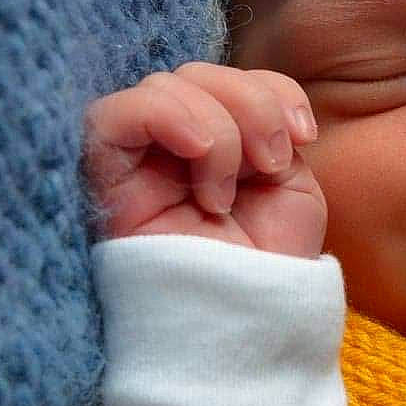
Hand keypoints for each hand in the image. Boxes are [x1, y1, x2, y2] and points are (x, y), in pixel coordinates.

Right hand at [83, 63, 327, 256]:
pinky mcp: (101, 183)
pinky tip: (199, 155)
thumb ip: (271, 129)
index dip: (271, 89)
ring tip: (226, 190)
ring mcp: (134, 164)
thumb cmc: (267, 270)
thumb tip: (254, 98)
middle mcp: (169, 149)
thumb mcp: (290, 187)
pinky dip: (165, 115)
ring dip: (216, 122)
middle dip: (249, 105)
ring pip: (161, 86)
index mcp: (217, 145)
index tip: (304, 135)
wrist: (247, 331)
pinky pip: (109, 116)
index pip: (231, 78)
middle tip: (270, 164)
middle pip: (196, 74)